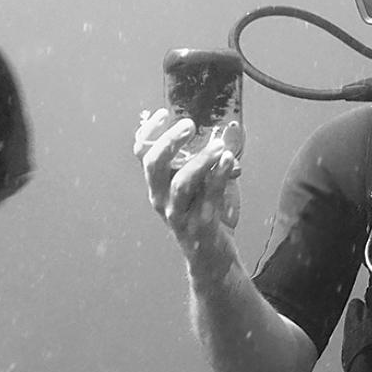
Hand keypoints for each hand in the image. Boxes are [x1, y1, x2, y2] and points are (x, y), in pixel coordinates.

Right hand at [134, 108, 242, 253]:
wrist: (212, 258)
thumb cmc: (205, 215)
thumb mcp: (202, 184)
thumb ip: (208, 160)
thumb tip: (229, 129)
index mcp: (158, 184)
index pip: (143, 153)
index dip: (149, 132)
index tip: (163, 113)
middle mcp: (161, 198)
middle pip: (154, 165)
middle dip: (169, 141)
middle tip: (189, 125)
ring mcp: (178, 214)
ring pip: (181, 183)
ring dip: (200, 160)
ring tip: (219, 146)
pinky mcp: (199, 226)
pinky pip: (209, 197)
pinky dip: (219, 176)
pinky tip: (229, 161)